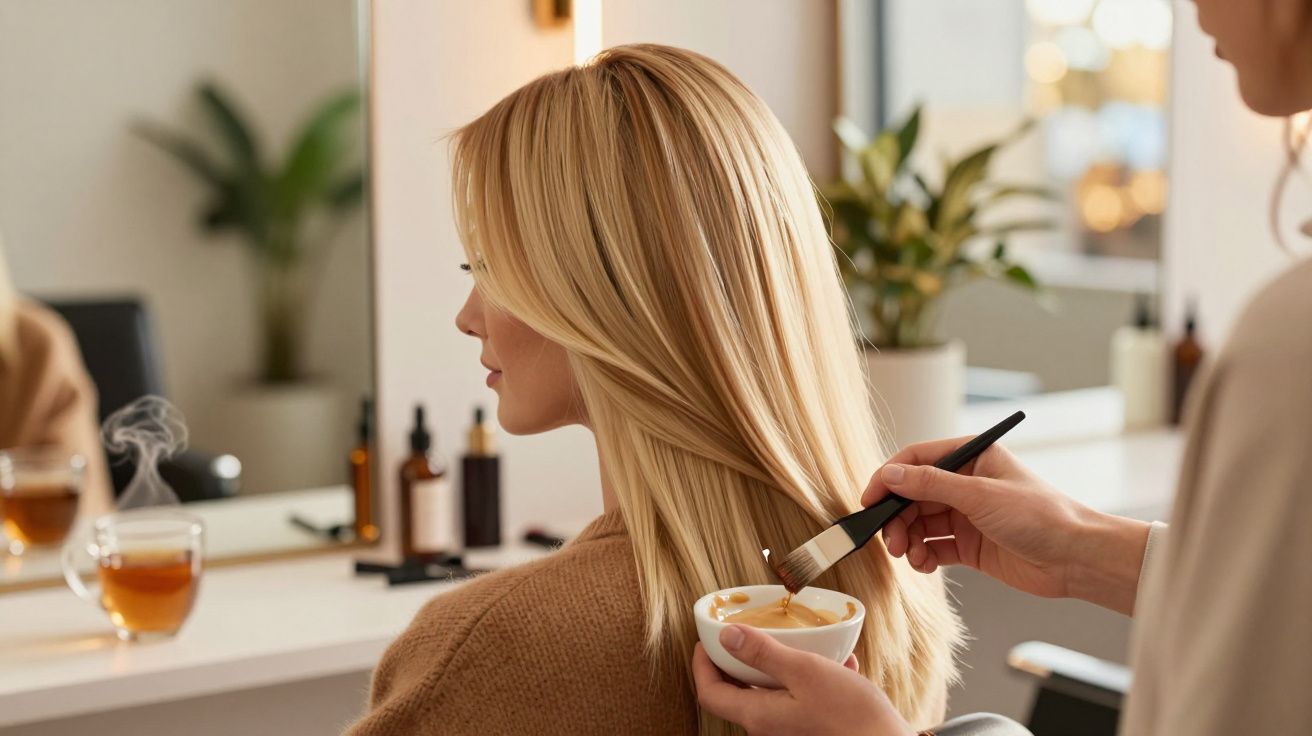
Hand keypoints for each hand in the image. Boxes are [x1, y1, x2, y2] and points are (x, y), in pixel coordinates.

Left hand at [692, 625, 913, 735]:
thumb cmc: (850, 716)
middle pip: (738, 693)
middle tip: (745, 633)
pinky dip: (814, 678)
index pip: (710, 693)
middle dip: (739, 661)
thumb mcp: (804, 671)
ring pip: (774, 692)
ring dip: (782, 665)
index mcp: (758, 715)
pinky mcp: (815, 728)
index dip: (702, 665)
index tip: (705, 641)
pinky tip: (841, 664)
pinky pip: (805, 698)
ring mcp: (791, 730)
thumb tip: (726, 636)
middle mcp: (769, 728)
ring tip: (803, 642)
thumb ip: (763, 654)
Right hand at [863, 437, 1150, 615]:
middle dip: (898, 518)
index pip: (917, 460)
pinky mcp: (970, 545)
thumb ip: (931, 484)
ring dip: (908, 539)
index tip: (870, 500)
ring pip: (920, 523)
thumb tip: (890, 475)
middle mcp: (966, 483)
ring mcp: (967, 515)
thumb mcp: (980, 495)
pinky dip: (923, 556)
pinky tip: (924, 565)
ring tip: (909, 556)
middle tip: (890, 540)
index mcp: (971, 457)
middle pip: (913, 495)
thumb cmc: (1041, 516)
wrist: (1076, 560)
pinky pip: (934, 547)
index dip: (889, 478)